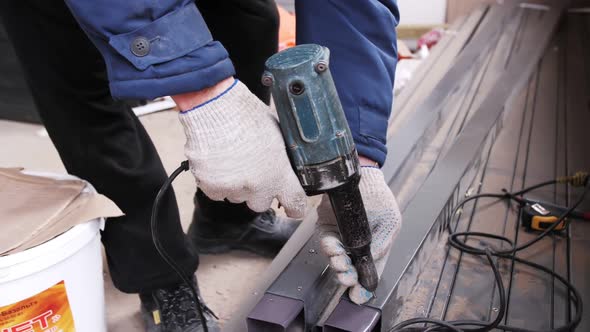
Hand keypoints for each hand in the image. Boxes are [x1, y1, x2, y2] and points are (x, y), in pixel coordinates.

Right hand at [177, 79, 306, 217]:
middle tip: (251, 169)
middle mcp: (257, 186)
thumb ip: (281, 159)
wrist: (215, 107)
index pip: (295, 203)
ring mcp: (233, 188)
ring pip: (237, 197)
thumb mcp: (277, 134)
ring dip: (236, 184)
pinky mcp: (211, 187)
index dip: (295, 208)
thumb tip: (283, 167)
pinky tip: (219, 161)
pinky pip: (216, 192)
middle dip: (257, 191)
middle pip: (260, 204)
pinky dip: (217, 181)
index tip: (293, 208)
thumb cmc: (246, 114)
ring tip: (232, 158)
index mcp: (278, 173)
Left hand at [317, 167, 401, 303]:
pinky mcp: (326, 226)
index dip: (362, 287)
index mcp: (372, 248)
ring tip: (342, 263)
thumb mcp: (390, 222)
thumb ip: (382, 244)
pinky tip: (334, 247)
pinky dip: (329, 247)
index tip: (358, 296)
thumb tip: (374, 262)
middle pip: (349, 268)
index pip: (367, 272)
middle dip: (347, 276)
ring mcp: (340, 237)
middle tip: (348, 278)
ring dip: (338, 263)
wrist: (363, 176)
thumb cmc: (379, 198)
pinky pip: (326, 240)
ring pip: (336, 258)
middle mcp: (354, 246)